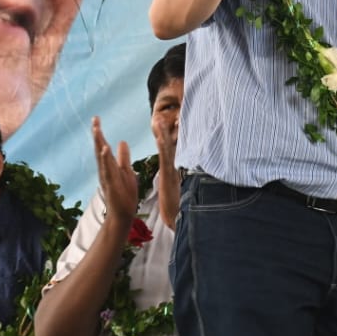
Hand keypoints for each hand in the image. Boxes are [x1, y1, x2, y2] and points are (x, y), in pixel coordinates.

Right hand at [92, 117, 137, 224]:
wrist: (123, 213)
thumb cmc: (124, 193)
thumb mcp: (126, 171)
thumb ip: (123, 157)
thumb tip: (121, 141)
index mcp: (109, 165)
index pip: (103, 146)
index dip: (100, 133)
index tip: (96, 118)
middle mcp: (105, 169)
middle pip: (99, 148)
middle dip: (97, 134)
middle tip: (94, 119)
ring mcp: (106, 177)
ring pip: (101, 157)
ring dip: (99, 143)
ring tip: (97, 129)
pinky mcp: (110, 184)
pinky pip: (107, 170)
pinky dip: (105, 159)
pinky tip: (105, 149)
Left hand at [153, 111, 180, 227]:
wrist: (179, 219)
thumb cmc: (177, 207)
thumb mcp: (174, 191)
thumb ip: (175, 181)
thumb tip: (175, 175)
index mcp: (171, 171)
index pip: (168, 151)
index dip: (165, 138)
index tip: (162, 124)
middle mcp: (173, 169)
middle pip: (168, 146)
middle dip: (164, 131)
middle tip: (159, 116)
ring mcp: (172, 172)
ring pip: (167, 150)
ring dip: (163, 134)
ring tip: (158, 121)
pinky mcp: (169, 177)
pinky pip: (165, 160)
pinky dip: (163, 148)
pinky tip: (159, 139)